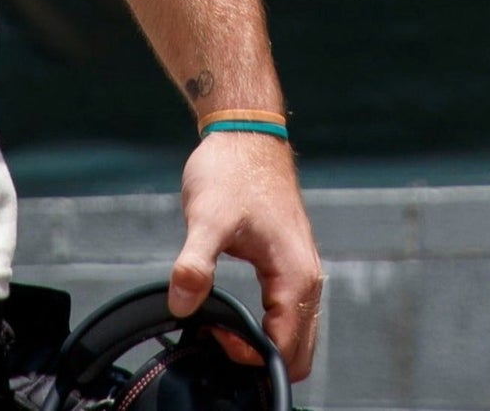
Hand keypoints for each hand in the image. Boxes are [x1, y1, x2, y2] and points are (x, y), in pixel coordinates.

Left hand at [168, 130, 322, 382]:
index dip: (247, 354)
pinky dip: (266, 326)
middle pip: (296, 352)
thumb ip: (194, 265)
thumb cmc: (232, 170)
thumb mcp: (206, 218)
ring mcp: (302, 271)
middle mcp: (308, 278)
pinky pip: (288, 315)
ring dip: (262, 342)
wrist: (245, 133)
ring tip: (220, 323)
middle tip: (216, 334)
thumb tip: (182, 305)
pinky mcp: (290, 264)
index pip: (284, 349)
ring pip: (294, 335)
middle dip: (257, 356)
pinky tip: (232, 312)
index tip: (214, 334)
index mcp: (296, 275)